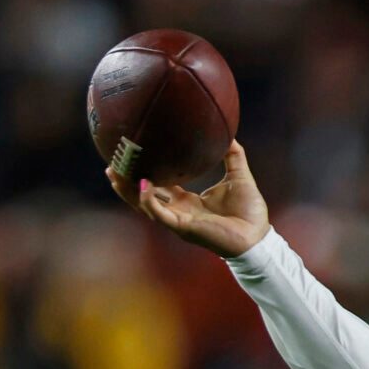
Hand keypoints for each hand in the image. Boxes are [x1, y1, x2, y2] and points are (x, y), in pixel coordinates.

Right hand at [109, 139, 269, 258]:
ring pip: (144, 206)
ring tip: (114, 172)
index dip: (143, 172)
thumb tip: (229, 131)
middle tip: (110, 162)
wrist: (259, 238)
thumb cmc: (249, 212)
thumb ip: (233, 154)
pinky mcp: (184, 228)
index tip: (131, 155)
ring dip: (128, 190)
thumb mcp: (238, 175)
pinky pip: (160, 214)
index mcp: (187, 202)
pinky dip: (149, 200)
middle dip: (125, 182)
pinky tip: (143, 183)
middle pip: (143, 197)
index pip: (158, 186)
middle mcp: (178, 212)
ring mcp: (178, 221)